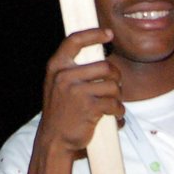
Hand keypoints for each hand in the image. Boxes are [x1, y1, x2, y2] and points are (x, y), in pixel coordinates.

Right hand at [35, 28, 120, 156]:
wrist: (54, 140)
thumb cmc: (60, 112)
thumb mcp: (57, 84)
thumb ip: (72, 69)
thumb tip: (100, 55)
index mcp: (56, 67)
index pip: (74, 41)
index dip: (93, 34)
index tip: (108, 33)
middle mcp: (64, 76)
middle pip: (105, 66)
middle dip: (115, 77)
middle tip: (115, 86)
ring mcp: (76, 91)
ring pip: (112, 85)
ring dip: (118, 96)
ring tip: (113, 103)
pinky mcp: (89, 107)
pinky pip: (114, 103)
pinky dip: (118, 110)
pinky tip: (114, 115)